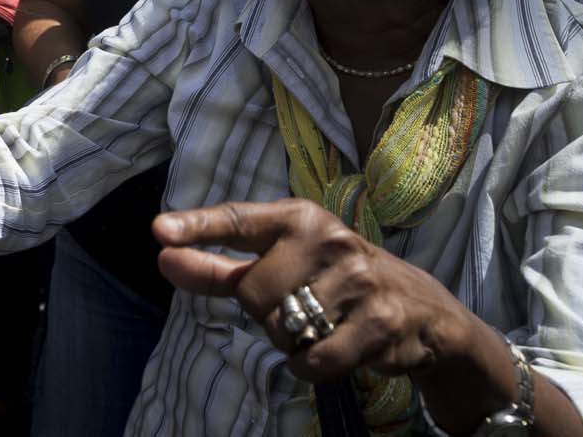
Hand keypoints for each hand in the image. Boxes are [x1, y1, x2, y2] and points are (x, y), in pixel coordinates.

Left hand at [154, 199, 489, 389]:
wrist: (422, 310)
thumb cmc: (331, 280)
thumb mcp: (278, 264)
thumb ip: (218, 267)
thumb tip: (163, 256)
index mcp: (298, 217)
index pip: (238, 220)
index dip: (197, 227)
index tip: (160, 231)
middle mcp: (329, 238)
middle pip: (253, 295)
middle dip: (266, 313)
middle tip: (301, 305)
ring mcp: (358, 279)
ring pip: (282, 330)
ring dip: (292, 342)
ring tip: (323, 323)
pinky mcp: (379, 322)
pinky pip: (312, 361)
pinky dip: (310, 366)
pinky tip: (334, 347)